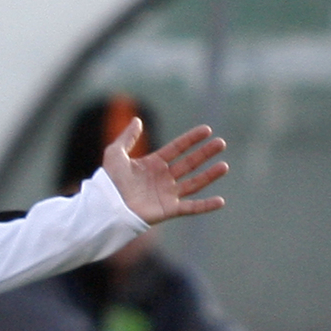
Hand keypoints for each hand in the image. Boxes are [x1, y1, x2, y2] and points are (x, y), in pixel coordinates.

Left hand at [104, 119, 227, 223]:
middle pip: (189, 164)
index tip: (207, 130)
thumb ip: (127, 137)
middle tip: (221, 143)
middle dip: (205, 153)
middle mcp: (162, 178)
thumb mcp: (115, 154)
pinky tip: (221, 201)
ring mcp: (167, 194)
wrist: (106, 205)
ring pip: (194, 183)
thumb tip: (137, 120)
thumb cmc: (109, 181)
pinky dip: (206, 206)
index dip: (191, 139)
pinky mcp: (168, 210)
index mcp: (152, 164)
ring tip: (224, 166)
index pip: (176, 149)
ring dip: (210, 175)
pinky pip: (191, 208)